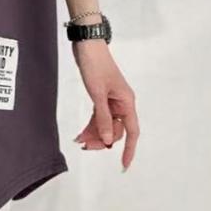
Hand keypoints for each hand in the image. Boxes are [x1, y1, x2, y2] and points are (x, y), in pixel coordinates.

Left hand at [71, 39, 138, 170]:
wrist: (87, 45)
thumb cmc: (95, 65)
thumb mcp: (97, 93)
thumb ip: (102, 117)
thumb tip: (107, 140)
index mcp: (127, 102)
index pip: (132, 132)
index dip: (129, 150)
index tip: (124, 166)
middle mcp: (122, 103)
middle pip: (116, 130)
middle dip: (102, 140)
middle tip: (84, 146)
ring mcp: (112, 101)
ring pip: (106, 125)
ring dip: (94, 134)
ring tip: (79, 141)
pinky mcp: (101, 97)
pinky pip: (99, 116)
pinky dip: (91, 125)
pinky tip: (81, 133)